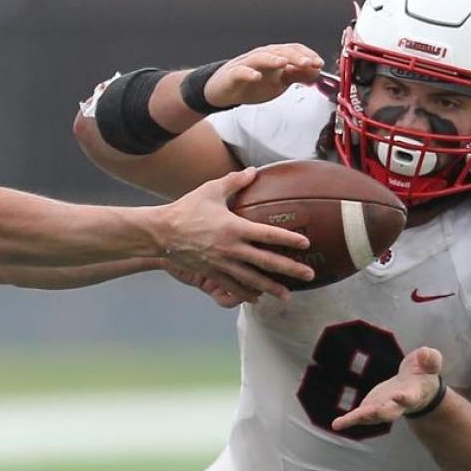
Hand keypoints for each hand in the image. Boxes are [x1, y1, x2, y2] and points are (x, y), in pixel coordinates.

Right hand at [160, 169, 314, 298]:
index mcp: (235, 227)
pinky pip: (233, 287)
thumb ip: (235, 181)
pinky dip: (246, 294)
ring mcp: (222, 264)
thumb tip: (253, 171)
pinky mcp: (212, 273)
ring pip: (252, 280)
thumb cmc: (186, 209)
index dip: (289, 239)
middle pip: (267, 261)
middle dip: (290, 269)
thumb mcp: (211, 190)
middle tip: (309, 274)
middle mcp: (232, 249)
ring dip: (272, 288)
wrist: (161, 233)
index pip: (268, 234)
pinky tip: (257, 299)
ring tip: (287, 294)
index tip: (306, 243)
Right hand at [202, 44, 324, 108]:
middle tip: (308, 63)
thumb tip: (316, 71)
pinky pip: (241, 72)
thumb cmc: (251, 84)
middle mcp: (263, 56)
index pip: (293, 50)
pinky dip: (249, 73)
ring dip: (273, 59)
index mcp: (275, 57)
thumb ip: (297, 75)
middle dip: (295, 56)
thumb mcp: (279, 82)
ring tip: (284, 63)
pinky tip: (256, 76)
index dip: (307, 55)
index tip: (319, 63)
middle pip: (280, 51)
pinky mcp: (233, 74)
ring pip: (261, 57)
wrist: (224, 90)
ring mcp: (247, 64)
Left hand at [332, 347, 446, 431]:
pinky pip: (359, 416)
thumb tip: (424, 354)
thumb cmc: (424, 373)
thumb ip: (430, 358)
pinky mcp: (371, 407)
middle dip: (384, 412)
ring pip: (372, 416)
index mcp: (414, 393)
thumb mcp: (430, 362)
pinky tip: (337, 425)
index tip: (400, 396)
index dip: (405, 397)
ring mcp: (383, 407)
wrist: (416, 387)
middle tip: (377, 412)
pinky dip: (349, 421)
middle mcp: (398, 405)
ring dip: (361, 417)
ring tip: (344, 422)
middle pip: (391, 412)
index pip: (410, 397)